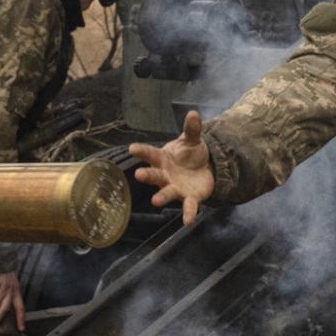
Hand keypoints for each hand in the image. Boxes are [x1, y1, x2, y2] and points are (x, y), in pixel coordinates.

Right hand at [0, 271, 24, 330]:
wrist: (1, 259)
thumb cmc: (5, 273)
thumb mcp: (12, 283)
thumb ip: (9, 294)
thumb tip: (2, 308)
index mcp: (17, 291)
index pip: (21, 307)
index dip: (21, 319)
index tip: (22, 329)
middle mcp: (11, 291)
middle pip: (5, 309)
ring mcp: (2, 287)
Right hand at [129, 110, 214, 224]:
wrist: (203, 169)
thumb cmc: (189, 154)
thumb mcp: (192, 140)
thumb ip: (192, 129)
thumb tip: (193, 113)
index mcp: (163, 159)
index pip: (150, 154)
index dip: (141, 151)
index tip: (132, 148)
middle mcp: (165, 175)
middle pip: (154, 175)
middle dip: (146, 175)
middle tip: (138, 174)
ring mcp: (175, 187)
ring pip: (167, 192)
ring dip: (161, 196)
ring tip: (155, 201)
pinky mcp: (189, 197)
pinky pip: (188, 206)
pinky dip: (188, 213)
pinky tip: (188, 221)